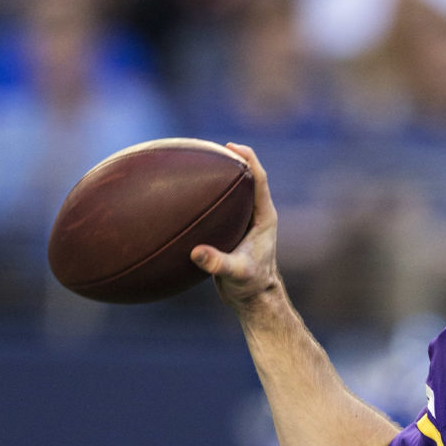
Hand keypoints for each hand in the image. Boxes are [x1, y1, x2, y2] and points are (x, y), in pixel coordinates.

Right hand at [191, 143, 280, 309]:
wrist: (252, 299)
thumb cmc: (250, 287)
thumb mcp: (235, 275)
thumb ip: (218, 264)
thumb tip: (196, 252)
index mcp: (264, 217)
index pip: (260, 179)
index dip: (248, 159)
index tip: (231, 146)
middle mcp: (256, 215)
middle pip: (246, 178)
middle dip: (230, 160)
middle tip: (208, 147)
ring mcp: (244, 221)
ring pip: (233, 191)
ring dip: (217, 176)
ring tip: (193, 162)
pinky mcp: (231, 230)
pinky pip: (219, 205)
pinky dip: (204, 196)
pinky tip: (181, 194)